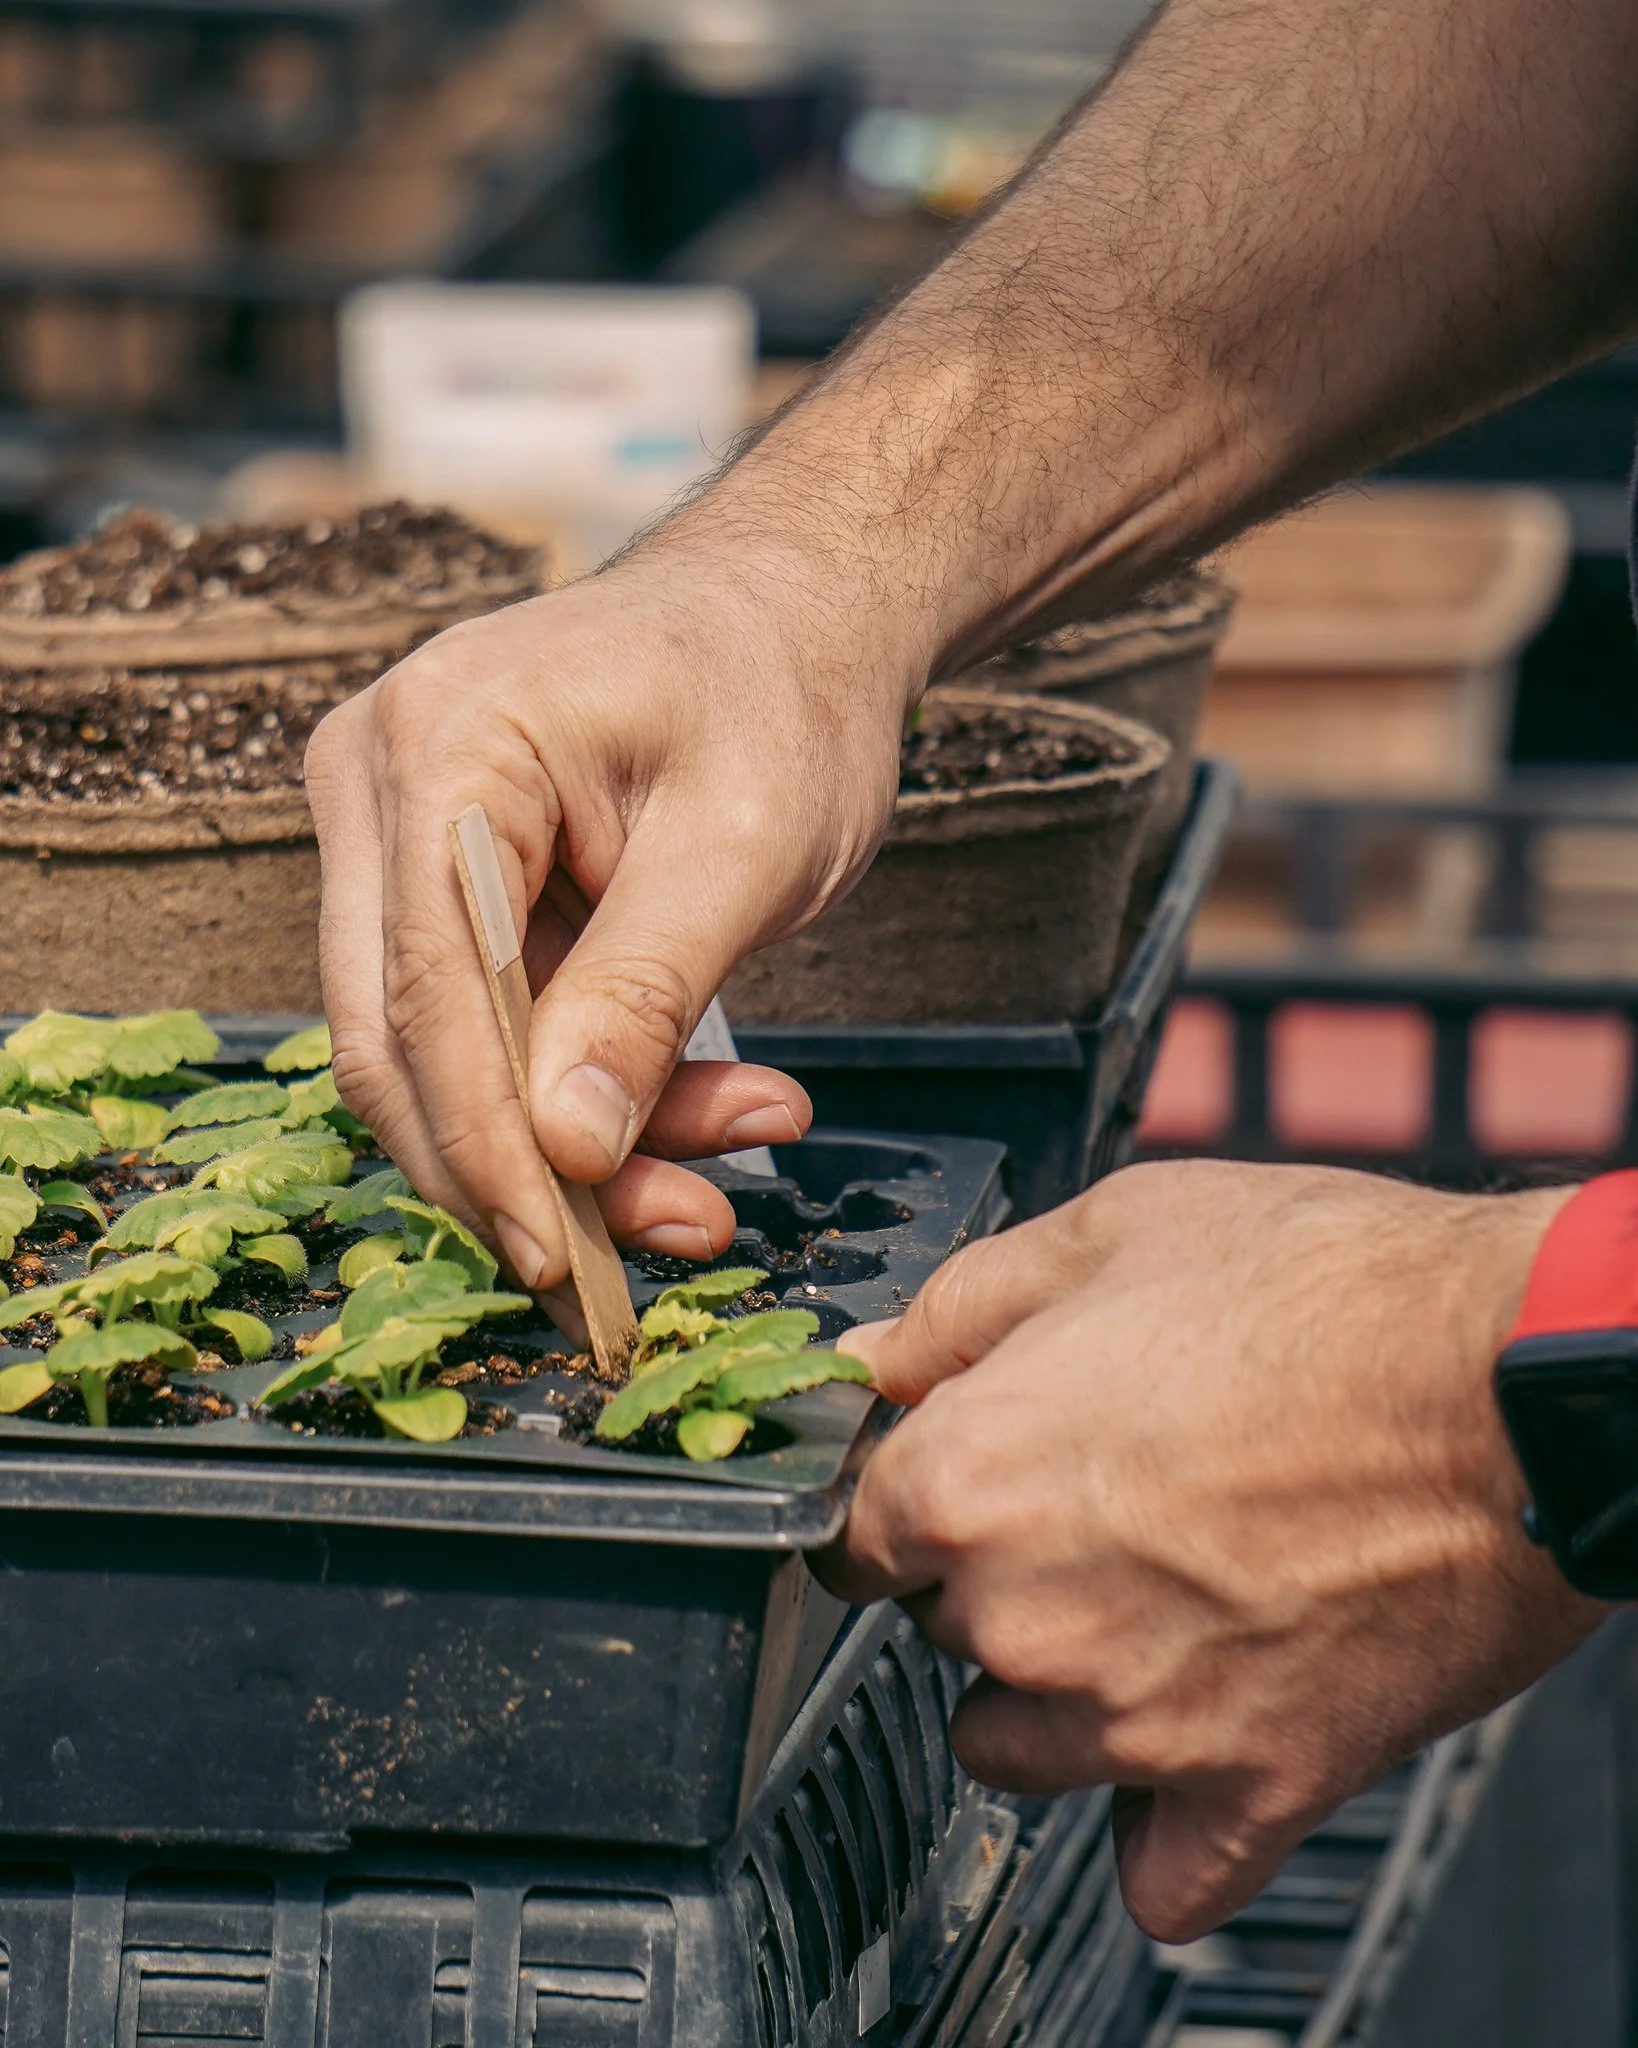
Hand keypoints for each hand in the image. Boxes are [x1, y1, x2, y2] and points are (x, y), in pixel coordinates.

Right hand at [304, 541, 912, 1304]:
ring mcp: (393, 825)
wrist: (794, 610)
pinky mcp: (437, 873)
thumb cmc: (782, 693)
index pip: (430, 994)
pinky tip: (708, 1103)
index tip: (570, 1261)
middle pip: (404, 1036)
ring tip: (736, 1150)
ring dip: (578, 1132)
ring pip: (444, 1046)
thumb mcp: (743, 848)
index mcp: (442, 744)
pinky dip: (586, 1080)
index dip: (491, 1146)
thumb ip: (646, 994)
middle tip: (672, 1234)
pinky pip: (485, 1017)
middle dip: (533, 1163)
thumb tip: (563, 1149)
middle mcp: (378, 780)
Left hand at [817, 1160, 1606, 1939]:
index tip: (958, 1471)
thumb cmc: (1327, 1290)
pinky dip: (1160, 1830)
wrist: (1513, 1378)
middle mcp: (1025, 1616)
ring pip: (1011, 1751)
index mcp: (971, 1476)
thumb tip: (873, 1354)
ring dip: (1049, 1696)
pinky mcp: (1253, 1787)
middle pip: (940, 1627)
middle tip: (1092, 1503)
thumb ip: (960, 1307)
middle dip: (989, 1572)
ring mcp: (1135, 1720)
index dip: (909, 1488)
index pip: (857, 1527)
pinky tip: (1186, 1756)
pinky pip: (1158, 1877)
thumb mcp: (1112, 1231)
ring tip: (1137, 1609)